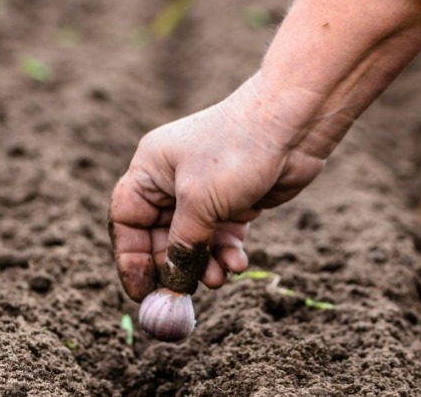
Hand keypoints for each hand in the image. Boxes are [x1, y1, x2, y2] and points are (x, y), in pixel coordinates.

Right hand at [108, 77, 325, 301]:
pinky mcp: (236, 201)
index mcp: (151, 170)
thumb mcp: (200, 203)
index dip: (130, 257)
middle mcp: (174, 180)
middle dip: (175, 266)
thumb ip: (183, 246)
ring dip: (205, 264)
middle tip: (185, 295)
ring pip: (195, 241)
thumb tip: (172, 282)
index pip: (127, 220)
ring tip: (219, 278)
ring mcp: (206, 192)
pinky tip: (238, 264)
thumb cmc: (236, 153)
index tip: (140, 291)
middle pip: (161, 237)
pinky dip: (227, 253)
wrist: (293, 126)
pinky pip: (222, 237)